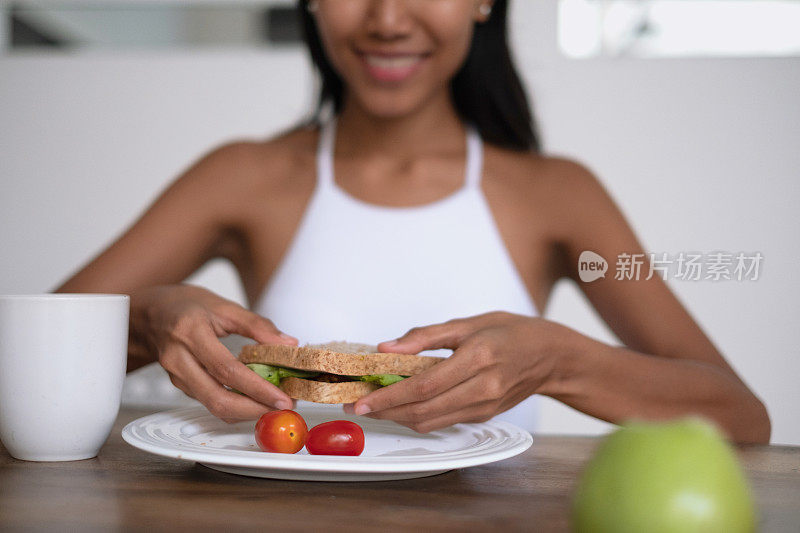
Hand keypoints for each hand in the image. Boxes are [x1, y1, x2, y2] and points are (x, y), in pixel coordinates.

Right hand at [131, 284, 297, 421]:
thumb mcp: (224, 306)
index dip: (257, 388)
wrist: (150, 313)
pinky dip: (233, 405)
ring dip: (246, 411)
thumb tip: (288, 344)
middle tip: (282, 407)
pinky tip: (253, 399)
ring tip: (273, 403)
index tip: (282, 398)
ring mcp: (176, 375)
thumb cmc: (186, 306)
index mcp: (191, 333)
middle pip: (217, 398)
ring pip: (212, 405)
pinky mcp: (178, 385)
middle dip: (253, 409)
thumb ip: (257, 325)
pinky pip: (208, 401)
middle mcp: (179, 358)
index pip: (227, 370)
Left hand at [345, 311, 573, 431]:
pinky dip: (420, 417)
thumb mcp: (469, 322)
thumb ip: (426, 336)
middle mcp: (483, 388)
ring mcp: (485, 407)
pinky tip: (403, 406)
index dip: (390, 396)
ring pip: (432, 422)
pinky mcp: (485, 417)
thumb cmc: (512, 332)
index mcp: (478, 358)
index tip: (363, 400)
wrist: (553, 357)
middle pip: (425, 410)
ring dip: (399, 418)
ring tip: (374, 407)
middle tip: (358, 407)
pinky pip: (445, 421)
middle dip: (387, 412)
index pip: (424, 385)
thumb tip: (388, 348)